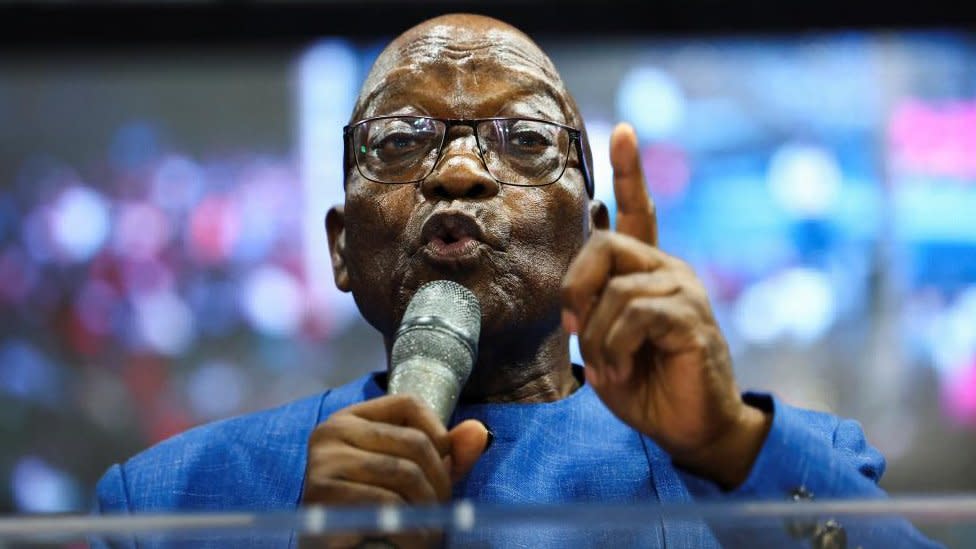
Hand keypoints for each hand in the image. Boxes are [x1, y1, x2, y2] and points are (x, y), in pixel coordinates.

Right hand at [300, 394, 488, 547]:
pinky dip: (410, 528)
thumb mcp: (416, 478)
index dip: (439, 432)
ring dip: (428, 509)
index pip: (409, 403)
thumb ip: (447, 455)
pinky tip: (412, 541)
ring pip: (405, 473)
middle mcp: (332, 431)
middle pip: (414, 441)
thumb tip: (479, 431)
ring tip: (430, 531)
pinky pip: (386, 502)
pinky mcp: (322, 493)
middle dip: (439, 481)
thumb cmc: (375, 513)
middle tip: (441, 512)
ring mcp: (324, 460)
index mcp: (350, 420)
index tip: (447, 465)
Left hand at [561, 123, 770, 488]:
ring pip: (616, 288)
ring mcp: (684, 290)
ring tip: (609, 367)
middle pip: (604, 242)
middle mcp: (668, 270)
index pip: (639, 211)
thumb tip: (573, 300)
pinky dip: (616, 347)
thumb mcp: (602, 345)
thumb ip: (589, 312)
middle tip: (574, 329)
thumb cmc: (644, 385)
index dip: (629, 172)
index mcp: (647, 272)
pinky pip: (635, 314)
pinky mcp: (691, 318)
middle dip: (575, 287)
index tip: (623, 130)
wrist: (687, 428)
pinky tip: (624, 368)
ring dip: (597, 336)